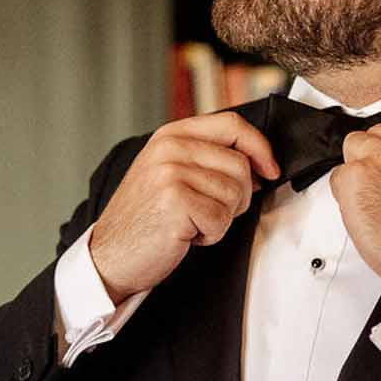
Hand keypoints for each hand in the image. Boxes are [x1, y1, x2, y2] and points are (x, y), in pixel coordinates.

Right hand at [87, 112, 280, 302]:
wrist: (110, 255)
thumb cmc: (145, 218)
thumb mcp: (171, 173)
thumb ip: (206, 157)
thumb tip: (259, 163)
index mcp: (171, 135)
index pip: (233, 125)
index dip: (260, 148)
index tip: (270, 170)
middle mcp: (170, 148)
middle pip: (240, 165)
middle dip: (237, 197)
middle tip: (207, 211)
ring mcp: (171, 173)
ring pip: (235, 194)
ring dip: (220, 218)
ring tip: (190, 221)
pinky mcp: (175, 201)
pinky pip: (221, 219)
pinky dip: (210, 235)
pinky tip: (185, 233)